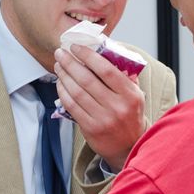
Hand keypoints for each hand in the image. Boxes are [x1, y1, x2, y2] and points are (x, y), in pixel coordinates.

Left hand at [54, 45, 145, 169]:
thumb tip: (106, 51)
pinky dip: (63, 92)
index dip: (88, 56)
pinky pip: (72, 106)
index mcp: (130, 94)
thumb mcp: (135, 94)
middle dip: (70, 63)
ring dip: (64, 76)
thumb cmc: (130, 114)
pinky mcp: (91, 128)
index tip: (75, 47)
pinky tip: (60, 83)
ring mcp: (103, 119)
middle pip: (87, 79)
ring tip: (59, 65)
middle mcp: (117, 106)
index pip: (106, 70)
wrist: (129, 146)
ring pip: (77, 92)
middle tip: (60, 53)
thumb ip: (124, 74)